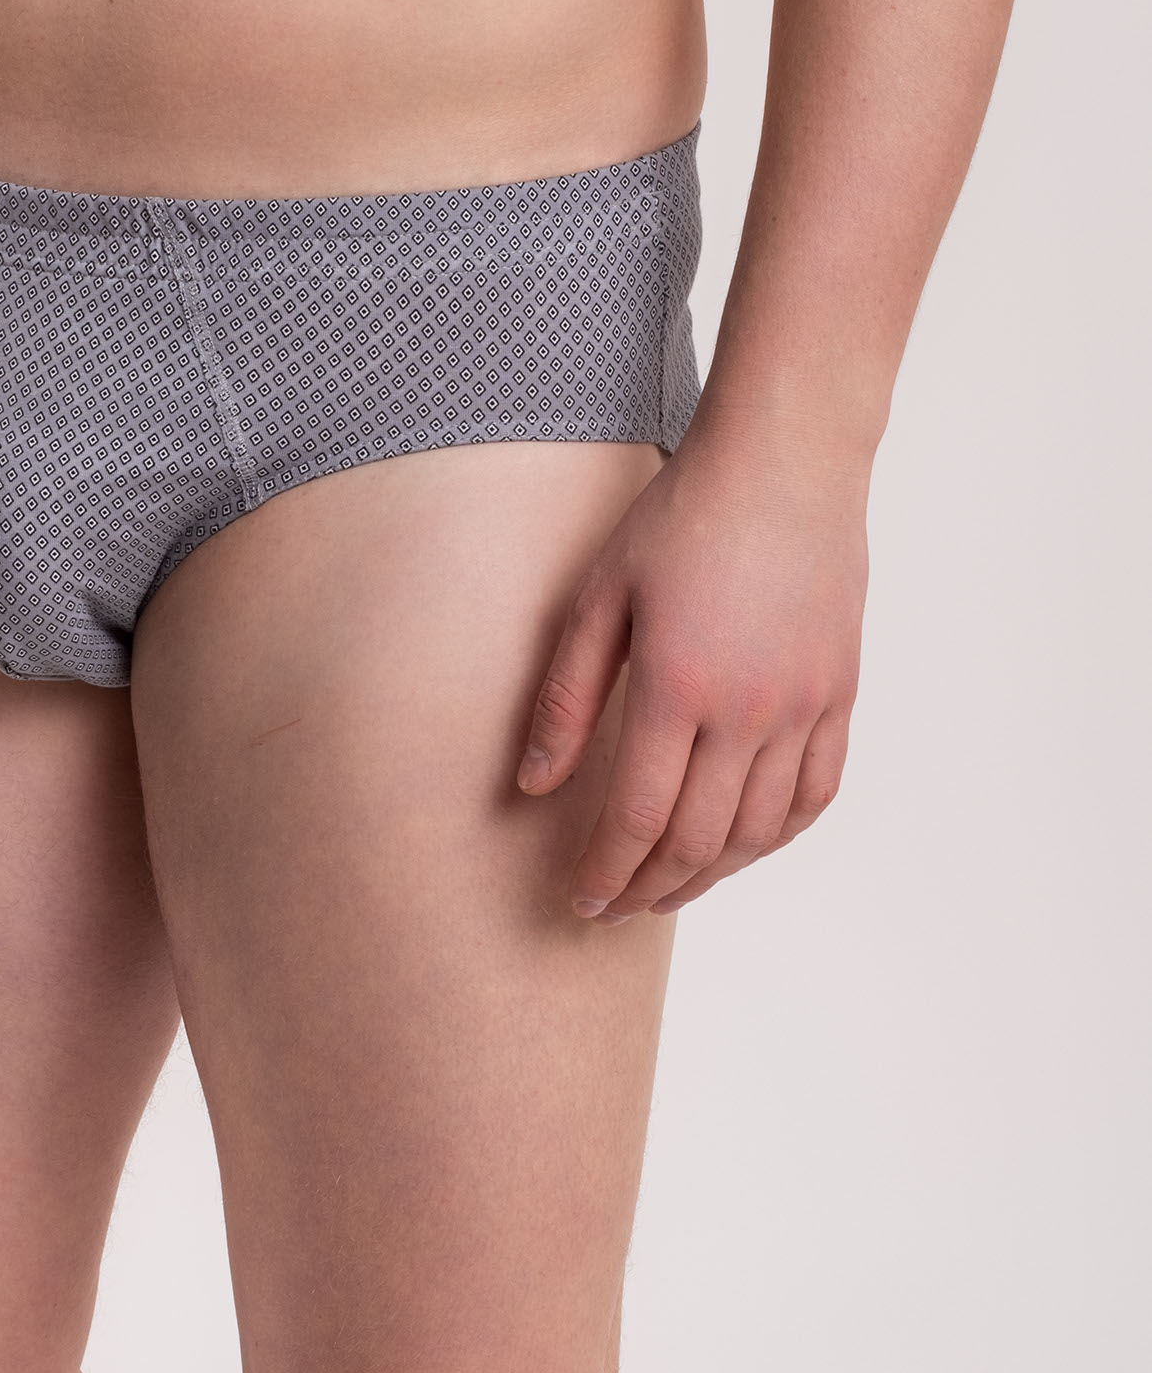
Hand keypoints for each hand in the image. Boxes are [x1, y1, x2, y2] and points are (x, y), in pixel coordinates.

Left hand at [516, 423, 865, 918]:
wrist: (785, 463)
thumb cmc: (680, 517)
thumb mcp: (600, 594)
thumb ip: (567, 695)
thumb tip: (532, 781)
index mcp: (678, 688)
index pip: (638, 818)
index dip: (607, 873)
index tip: (581, 902)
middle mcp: (749, 712)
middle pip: (699, 841)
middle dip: (650, 888)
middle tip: (614, 908)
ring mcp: (804, 707)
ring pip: (761, 831)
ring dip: (712, 875)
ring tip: (668, 888)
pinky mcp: (840, 694)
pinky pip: (816, 793)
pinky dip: (778, 836)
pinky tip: (745, 845)